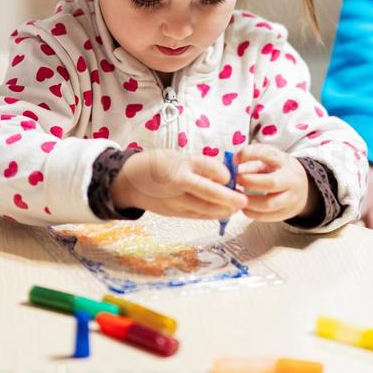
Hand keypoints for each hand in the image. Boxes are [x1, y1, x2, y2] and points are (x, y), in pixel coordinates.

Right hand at [110, 149, 246, 219]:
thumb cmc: (156, 164)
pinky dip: (211, 214)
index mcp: (179, 169)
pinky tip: (222, 212)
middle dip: (229, 200)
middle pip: (208, 197)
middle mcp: (177, 188)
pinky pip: (196, 215)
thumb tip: (225, 175)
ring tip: (237, 207)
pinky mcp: (173, 213)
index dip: (224, 180)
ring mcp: (174, 203)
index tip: (234, 180)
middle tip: (244, 200)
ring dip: (223, 210)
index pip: (207, 175)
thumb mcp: (178, 157)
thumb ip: (201, 165)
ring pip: (204, 210)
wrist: (128, 182)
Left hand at [233, 144, 314, 222]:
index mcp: (283, 161)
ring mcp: (291, 198)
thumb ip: (250, 163)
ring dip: (248, 202)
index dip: (249, 155)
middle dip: (249, 182)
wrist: (303, 186)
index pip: (267, 153)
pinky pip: (267, 217)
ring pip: (268, 204)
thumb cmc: (278, 170)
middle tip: (235, 181)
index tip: (234, 159)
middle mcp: (290, 179)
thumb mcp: (268, 161)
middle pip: (271, 183)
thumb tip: (229, 168)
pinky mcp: (286, 213)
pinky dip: (251, 213)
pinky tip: (243, 207)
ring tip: (237, 197)